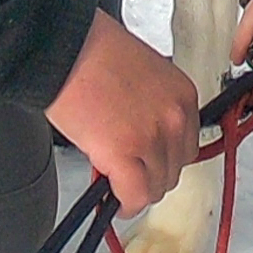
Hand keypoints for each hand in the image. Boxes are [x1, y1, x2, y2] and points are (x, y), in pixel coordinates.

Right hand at [47, 8, 197, 214]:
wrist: (65, 49)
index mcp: (182, 95)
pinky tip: (113, 201)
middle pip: (174, 169)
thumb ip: (152, 108)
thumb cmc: (94, 52)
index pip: (187, 145)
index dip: (163, 157)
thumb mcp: (144, 76)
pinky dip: (125, 204)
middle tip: (130, 173)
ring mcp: (151, 139)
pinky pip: (134, 196)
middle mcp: (174, 119)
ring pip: (155, 187)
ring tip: (118, 184)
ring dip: (137, 190)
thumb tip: (144, 139)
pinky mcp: (123, 154)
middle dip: (151, 174)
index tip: (150, 162)